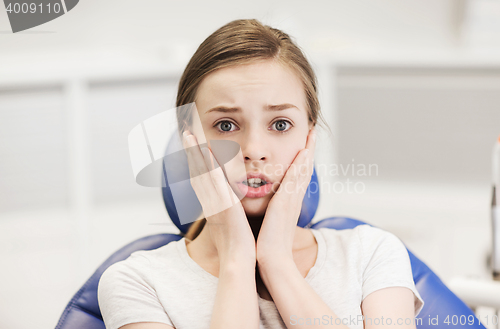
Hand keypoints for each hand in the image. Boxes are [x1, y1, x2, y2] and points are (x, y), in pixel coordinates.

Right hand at [182, 130, 255, 265]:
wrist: (238, 262)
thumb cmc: (238, 248)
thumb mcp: (231, 227)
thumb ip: (229, 214)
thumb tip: (232, 209)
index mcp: (212, 207)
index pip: (201, 181)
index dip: (195, 163)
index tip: (193, 147)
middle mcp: (209, 203)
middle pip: (196, 172)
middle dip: (190, 153)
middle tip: (185, 133)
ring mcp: (214, 203)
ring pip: (201, 173)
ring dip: (194, 153)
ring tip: (188, 135)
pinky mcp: (222, 204)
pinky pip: (214, 181)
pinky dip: (208, 165)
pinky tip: (205, 151)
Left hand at [256, 127, 315, 265]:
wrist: (271, 260)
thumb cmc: (268, 245)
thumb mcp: (270, 222)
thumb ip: (270, 212)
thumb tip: (265, 207)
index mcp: (289, 202)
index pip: (297, 175)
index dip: (302, 159)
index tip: (304, 144)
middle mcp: (294, 198)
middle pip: (305, 168)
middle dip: (309, 148)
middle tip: (313, 130)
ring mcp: (293, 200)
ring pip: (303, 169)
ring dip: (308, 150)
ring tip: (311, 132)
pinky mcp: (288, 203)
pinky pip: (296, 178)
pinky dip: (301, 164)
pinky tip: (303, 151)